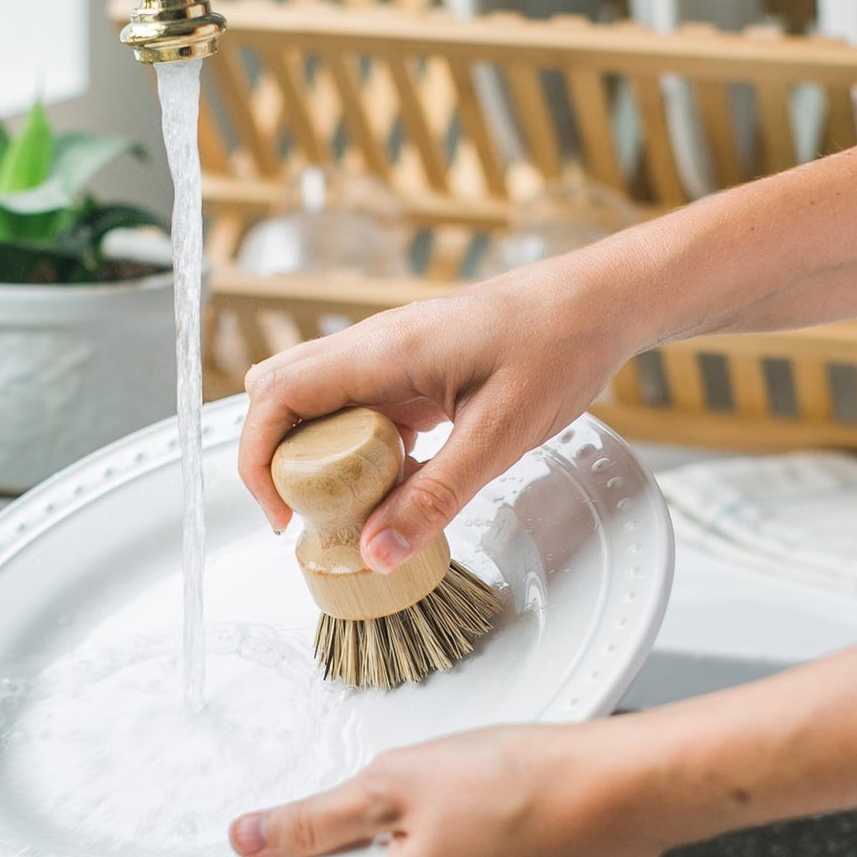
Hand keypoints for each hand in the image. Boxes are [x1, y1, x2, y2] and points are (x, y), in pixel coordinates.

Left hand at [228, 721, 662, 856]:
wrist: (625, 788)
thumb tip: (255, 840)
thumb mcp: (397, 783)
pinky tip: (504, 820)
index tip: (331, 819)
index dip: (320, 850)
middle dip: (388, 845)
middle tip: (424, 793)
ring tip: (474, 802)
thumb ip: (315, 821)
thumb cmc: (529, 782)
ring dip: (436, 853)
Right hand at [236, 257, 637, 570]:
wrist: (598, 304)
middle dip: (281, 461)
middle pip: (282, 398)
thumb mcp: (498, 436)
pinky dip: (362, 453)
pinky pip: (364, 413)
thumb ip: (435, 496)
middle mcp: (374, 349)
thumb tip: (376, 553)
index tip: (282, 515)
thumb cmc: (557, 347)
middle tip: (314, 517)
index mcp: (381, 352)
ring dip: (323, 459)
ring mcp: (391, 359)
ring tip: (356, 511)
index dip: (258, 459)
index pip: (275, 396)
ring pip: (321, 407)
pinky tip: (400, 487)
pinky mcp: (414, 374)